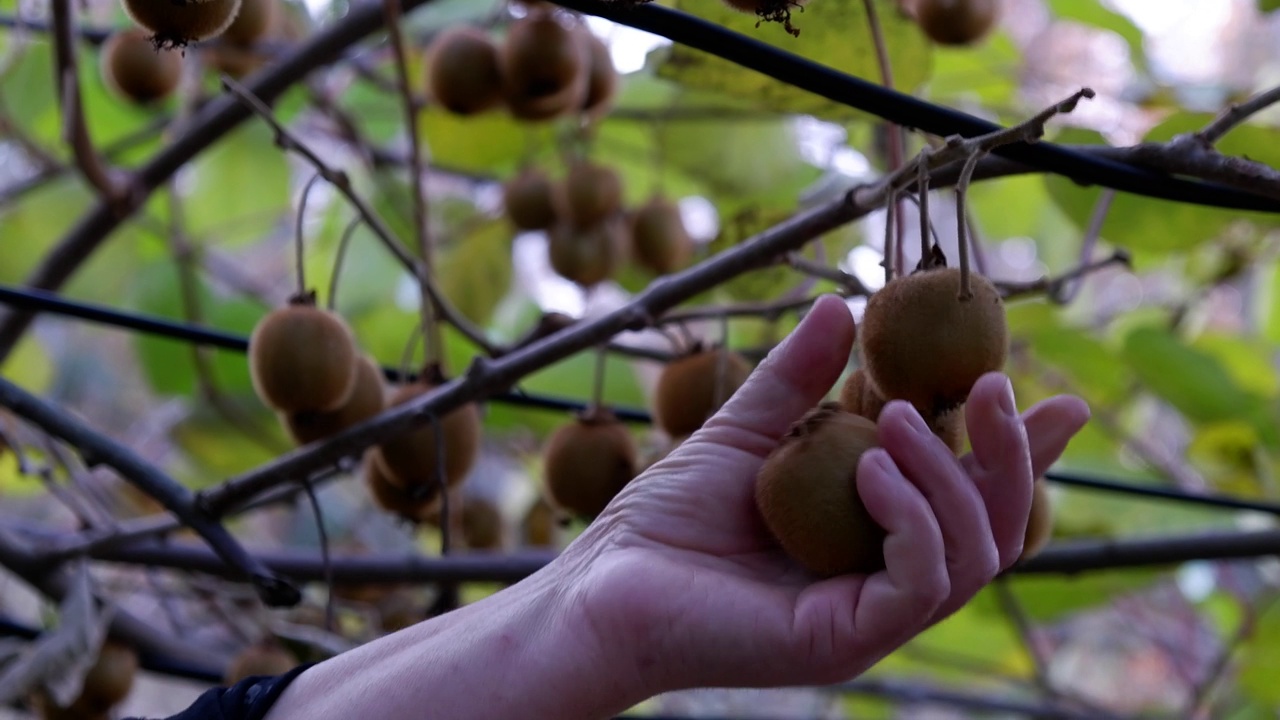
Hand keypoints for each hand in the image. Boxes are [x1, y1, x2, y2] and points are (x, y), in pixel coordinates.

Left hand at [560, 294, 1089, 694]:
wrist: (601, 583)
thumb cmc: (665, 519)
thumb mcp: (745, 432)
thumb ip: (798, 380)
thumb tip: (842, 305)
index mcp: (873, 539)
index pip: (970, 500)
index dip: (1021, 453)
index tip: (1061, 400)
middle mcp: (884, 582)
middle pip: (994, 529)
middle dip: (1009, 456)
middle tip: (992, 387)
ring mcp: (869, 619)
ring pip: (972, 555)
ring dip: (951, 475)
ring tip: (898, 416)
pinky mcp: (844, 642)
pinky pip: (920, 583)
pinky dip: (913, 517)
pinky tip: (874, 468)